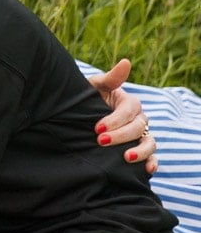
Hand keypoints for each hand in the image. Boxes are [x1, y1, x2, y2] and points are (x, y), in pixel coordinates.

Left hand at [88, 58, 157, 174]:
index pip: (128, 111)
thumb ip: (110, 78)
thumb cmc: (89, 98)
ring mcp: (141, 134)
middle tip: (100, 140)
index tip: (97, 128)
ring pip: (149, 142)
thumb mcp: (95, 86)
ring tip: (126, 158)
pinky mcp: (139, 148)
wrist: (81, 116)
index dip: (115, 120)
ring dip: (140, 151)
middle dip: (120, 135)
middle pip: (138, 127)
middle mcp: (139, 119)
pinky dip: (152, 163)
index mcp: (129, 103)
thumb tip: (126, 62)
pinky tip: (146, 170)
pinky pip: (152, 157)